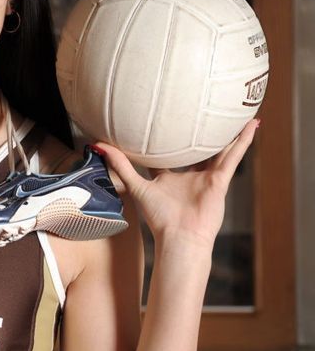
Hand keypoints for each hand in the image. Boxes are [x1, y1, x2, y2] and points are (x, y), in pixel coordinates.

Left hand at [93, 119, 259, 247]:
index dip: (170, 139)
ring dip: (230, 134)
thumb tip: (98, 145)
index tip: (167, 121)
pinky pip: (233, 158)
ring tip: (239, 114)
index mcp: (171, 177)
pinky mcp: (220, 181)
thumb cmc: (159, 217)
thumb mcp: (137, 185)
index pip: (171, 153)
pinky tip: (251, 126)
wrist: (179, 238)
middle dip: (205, 134)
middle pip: (200, 150)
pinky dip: (243, 142)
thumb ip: (120, 165)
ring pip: (221, 150)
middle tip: (207, 112)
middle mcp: (191, 176)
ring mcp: (207, 178)